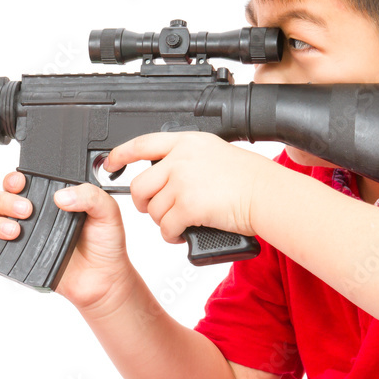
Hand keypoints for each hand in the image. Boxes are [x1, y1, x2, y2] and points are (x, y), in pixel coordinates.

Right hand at [0, 171, 133, 309]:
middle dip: (6, 201)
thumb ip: (89, 195)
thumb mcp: (107, 211)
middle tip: (26, 210)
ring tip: (16, 232)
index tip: (22, 182)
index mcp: (50, 199)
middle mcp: (33, 216)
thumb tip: (62, 196)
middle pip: (0, 199)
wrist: (105, 279)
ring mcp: (24, 238)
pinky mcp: (19, 260)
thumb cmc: (105, 244)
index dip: (14, 179)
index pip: (22, 182)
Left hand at [106, 132, 276, 243]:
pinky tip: (181, 234)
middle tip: (154, 209)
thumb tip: (167, 174)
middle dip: (142, 203)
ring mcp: (182, 181)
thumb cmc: (249, 178)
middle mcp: (180, 159)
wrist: (268, 194)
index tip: (110, 163)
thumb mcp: (214, 152)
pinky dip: (171, 235)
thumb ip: (187, 158)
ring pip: (152, 210)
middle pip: (140, 185)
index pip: (142, 143)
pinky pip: (165, 227)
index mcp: (186, 142)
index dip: (120, 154)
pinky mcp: (187, 206)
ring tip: (179, 223)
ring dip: (162, 221)